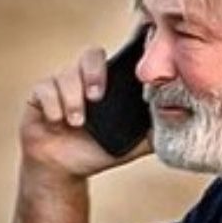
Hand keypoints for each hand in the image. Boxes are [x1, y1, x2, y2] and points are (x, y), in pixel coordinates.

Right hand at [19, 47, 150, 177]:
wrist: (65, 170)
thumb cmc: (97, 151)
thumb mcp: (131, 144)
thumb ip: (153, 132)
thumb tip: (182, 122)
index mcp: (108, 84)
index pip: (118, 57)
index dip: (125, 51)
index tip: (133, 63)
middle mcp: (84, 78)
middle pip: (91, 55)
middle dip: (94, 74)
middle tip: (97, 97)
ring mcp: (61, 84)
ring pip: (66, 74)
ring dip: (73, 100)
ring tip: (77, 123)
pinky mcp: (39, 95)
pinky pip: (45, 89)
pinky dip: (53, 106)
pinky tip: (57, 122)